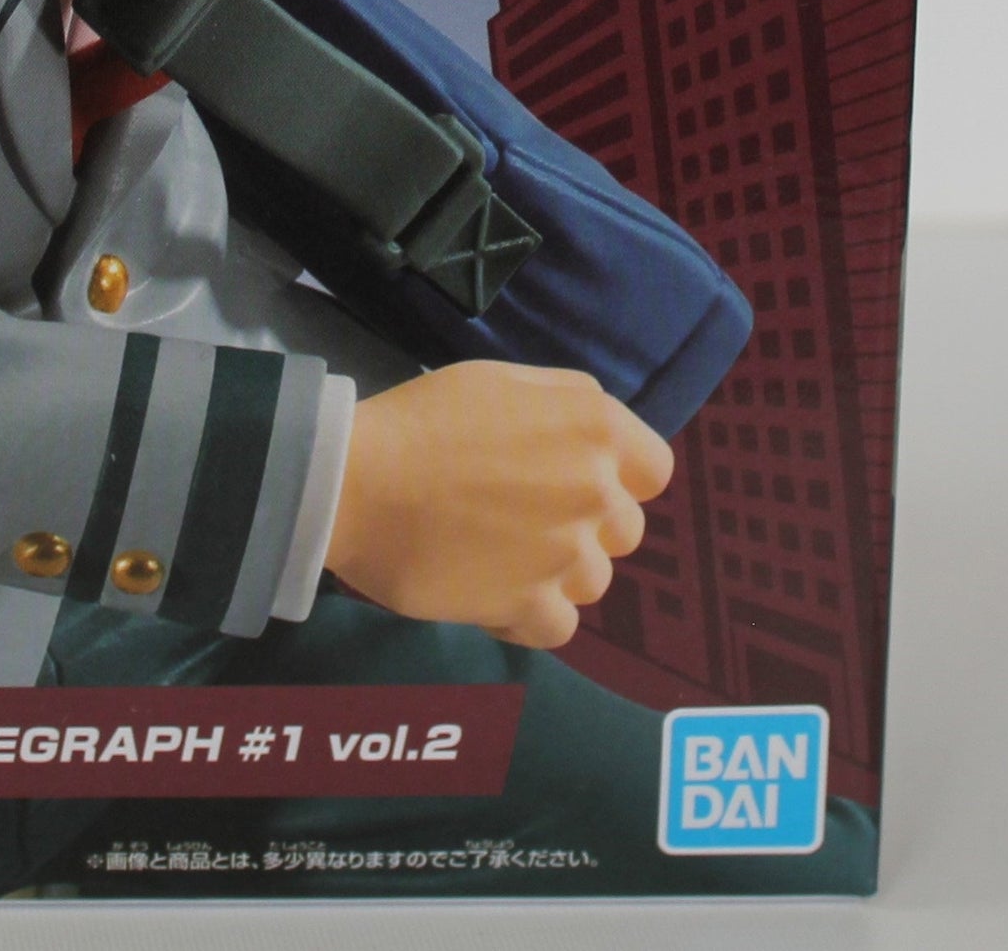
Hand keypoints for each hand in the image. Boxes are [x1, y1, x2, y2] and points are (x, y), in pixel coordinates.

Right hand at [323, 361, 673, 648]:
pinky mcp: (533, 607)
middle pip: (625, 530)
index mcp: (593, 426)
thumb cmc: (422, 419)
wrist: (353, 480)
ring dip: (556, 572)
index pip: (654, 469)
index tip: (576, 478)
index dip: (620, 476)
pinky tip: (490, 590)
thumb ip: (563, 402)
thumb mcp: (499, 380)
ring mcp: (568, 554)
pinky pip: (560, 627)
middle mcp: (595, 490)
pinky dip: (529, 615)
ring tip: (498, 553)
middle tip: (520, 514)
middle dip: (584, 524)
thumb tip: (594, 437)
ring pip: (595, 581)